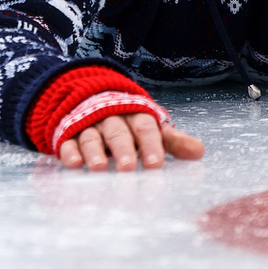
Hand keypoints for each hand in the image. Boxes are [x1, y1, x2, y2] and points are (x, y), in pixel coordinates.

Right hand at [57, 114, 206, 171]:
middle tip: (129, 167)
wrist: (91, 100)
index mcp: (134, 115)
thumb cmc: (129, 123)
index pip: (144, 127)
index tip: (156, 164)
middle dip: (123, 149)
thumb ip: (173, 141)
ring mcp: (88, 126)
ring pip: (91, 136)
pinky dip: (70, 152)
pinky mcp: (68, 135)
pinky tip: (74, 164)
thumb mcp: (151, 129)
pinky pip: (68, 142)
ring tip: (99, 168)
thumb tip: (199, 152)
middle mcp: (111, 118)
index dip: (150, 144)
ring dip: (94, 151)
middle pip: (117, 132)